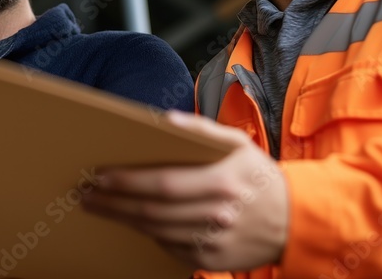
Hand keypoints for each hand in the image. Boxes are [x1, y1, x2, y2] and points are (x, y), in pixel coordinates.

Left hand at [82, 111, 287, 270]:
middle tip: (85, 194)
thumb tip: (165, 120)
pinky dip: (148, 234)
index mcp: (222, 182)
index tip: (99, 176)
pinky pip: (169, 247)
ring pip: (156, 231)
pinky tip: (131, 221)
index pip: (163, 183)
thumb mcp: (238, 143)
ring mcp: (214, 241)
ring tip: (98, 206)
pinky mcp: (211, 261)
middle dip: (113, 202)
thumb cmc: (259, 177)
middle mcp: (217, 214)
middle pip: (153, 211)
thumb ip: (202, 129)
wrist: (296, 221)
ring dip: (123, 219)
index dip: (128, 181)